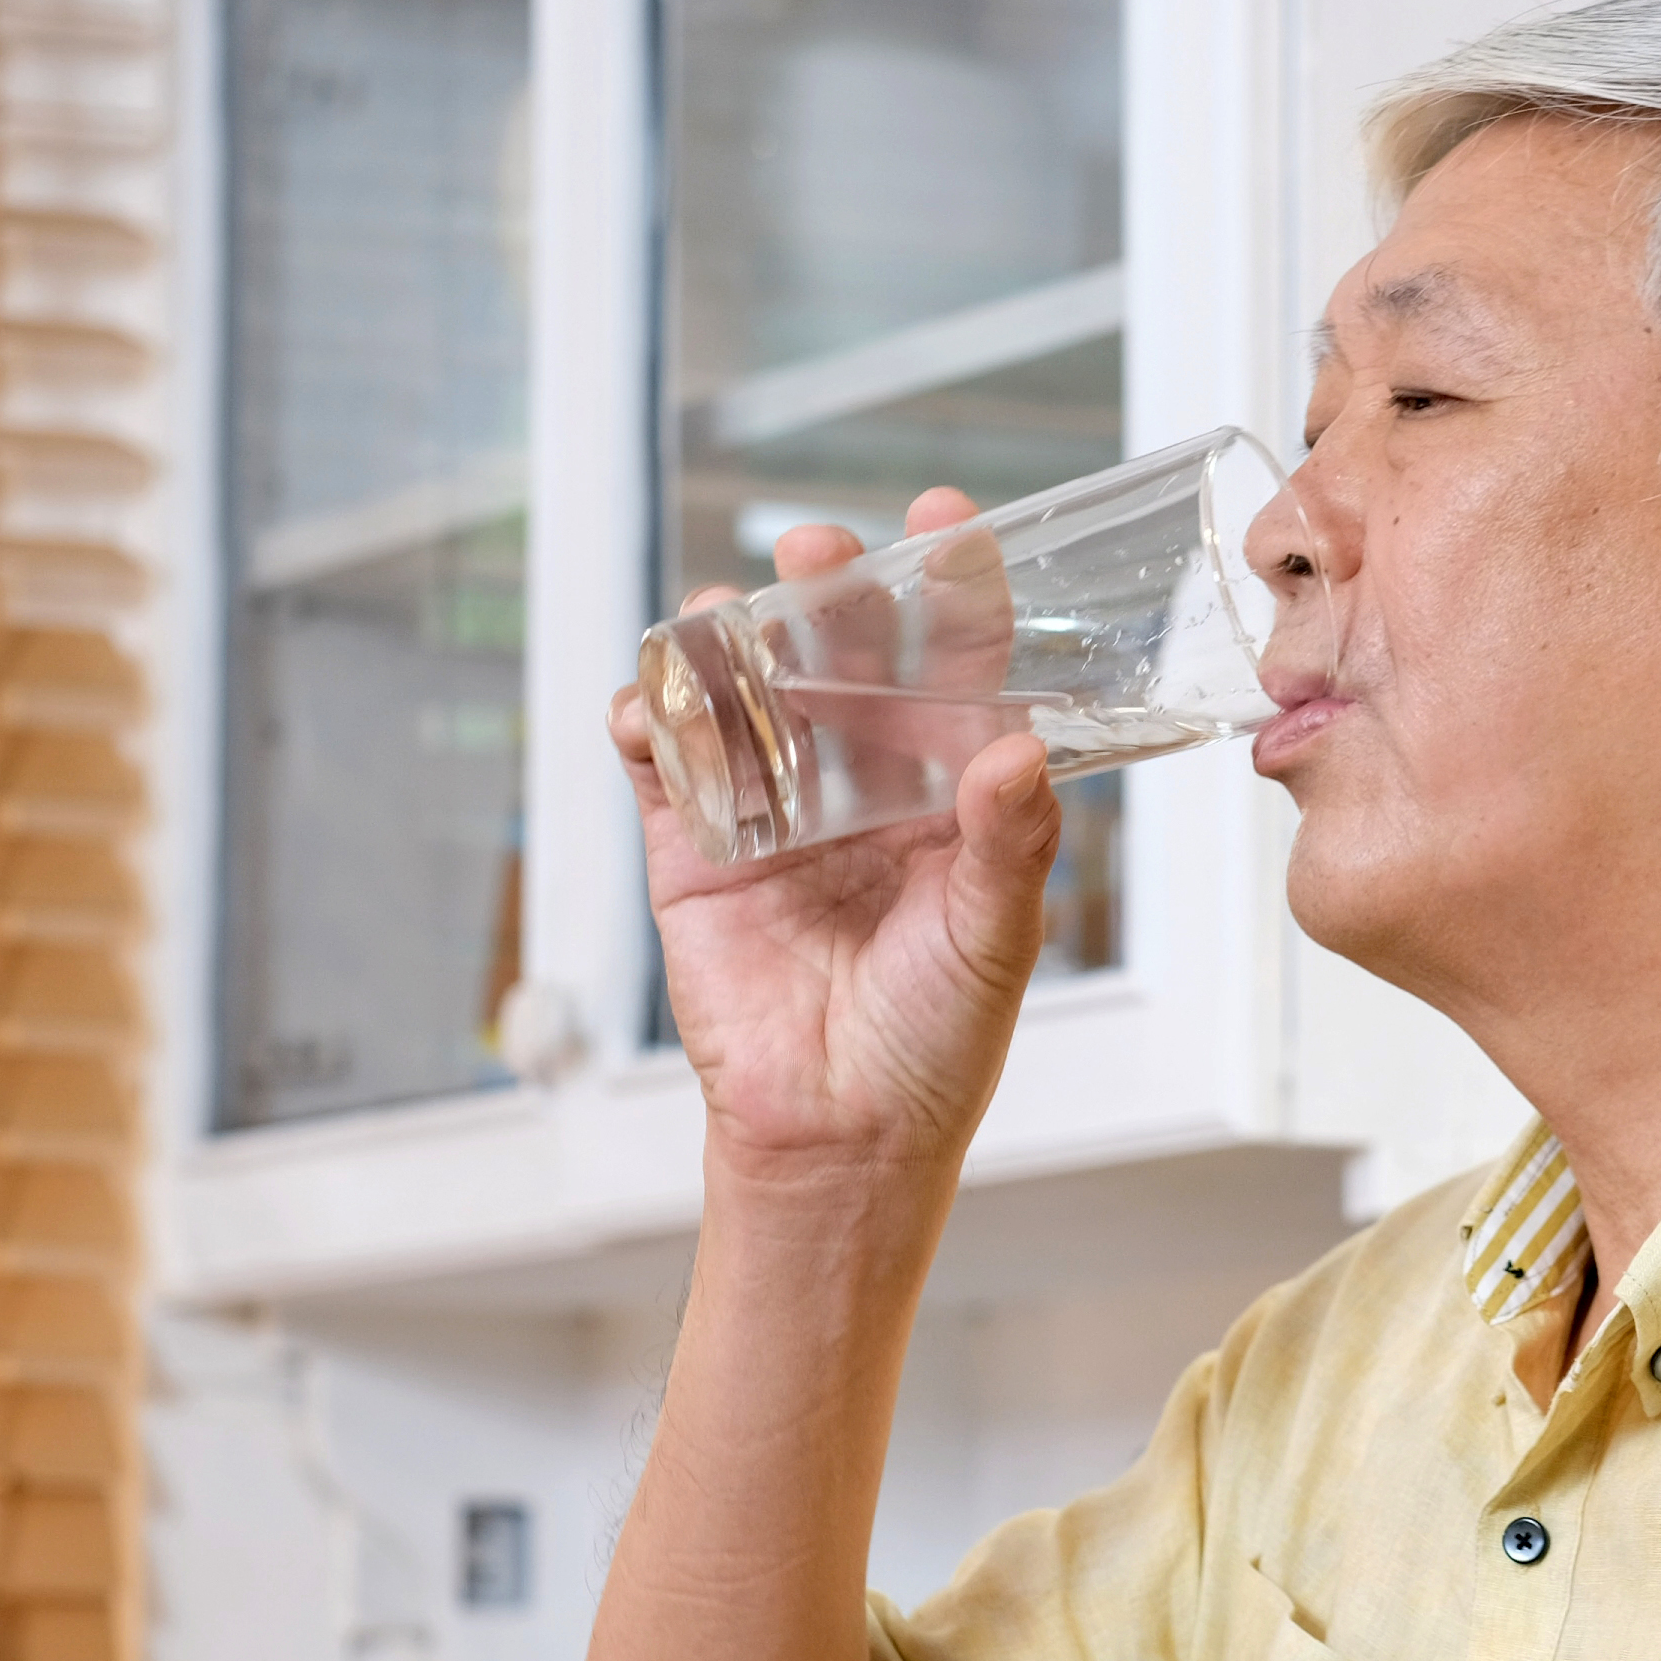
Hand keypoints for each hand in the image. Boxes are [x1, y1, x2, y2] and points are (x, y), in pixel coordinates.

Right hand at [611, 490, 1063, 1185]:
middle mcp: (858, 777)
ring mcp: (770, 805)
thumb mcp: (994, 939)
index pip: (951, 662)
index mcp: (945, 785)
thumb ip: (1007, 844)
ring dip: (724, 640)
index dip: (947, 588)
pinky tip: (646, 707)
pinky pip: (660, 762)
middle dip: (826, 592)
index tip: (940, 523)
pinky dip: (644, 720)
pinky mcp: (692, 847)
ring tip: (721, 618)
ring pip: (741, 689)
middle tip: (818, 557)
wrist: (838, 1137)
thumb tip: (1016, 750)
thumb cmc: (935, 1043)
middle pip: (838, 653)